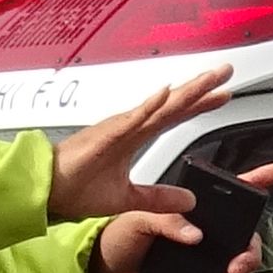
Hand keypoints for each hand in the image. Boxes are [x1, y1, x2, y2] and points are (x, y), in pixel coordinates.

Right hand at [43, 65, 239, 223]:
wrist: (46, 192)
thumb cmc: (75, 188)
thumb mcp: (128, 198)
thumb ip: (159, 198)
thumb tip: (188, 199)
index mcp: (133, 137)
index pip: (174, 116)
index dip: (198, 105)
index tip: (223, 95)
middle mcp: (129, 127)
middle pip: (172, 104)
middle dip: (200, 88)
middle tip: (225, 72)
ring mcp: (117, 129)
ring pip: (157, 107)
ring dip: (182, 92)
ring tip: (206, 78)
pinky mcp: (104, 137)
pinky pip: (130, 119)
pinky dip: (148, 106)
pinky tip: (165, 94)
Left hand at [82, 163, 272, 272]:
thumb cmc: (115, 241)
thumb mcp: (135, 221)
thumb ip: (164, 221)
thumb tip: (193, 233)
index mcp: (191, 210)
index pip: (231, 191)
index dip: (258, 178)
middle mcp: (204, 233)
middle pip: (245, 236)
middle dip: (249, 251)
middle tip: (237, 263)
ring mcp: (204, 258)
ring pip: (240, 265)